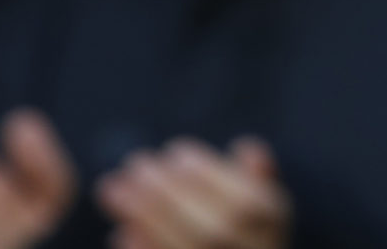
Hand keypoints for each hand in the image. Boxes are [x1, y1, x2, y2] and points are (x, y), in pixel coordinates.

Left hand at [95, 137, 289, 248]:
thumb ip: (260, 178)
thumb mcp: (269, 204)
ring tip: (112, 187)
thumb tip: (245, 148)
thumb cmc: (249, 236)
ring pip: (183, 248)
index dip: (209, 174)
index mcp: (273, 227)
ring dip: (143, 217)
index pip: (244, 202)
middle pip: (209, 227)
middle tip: (135, 162)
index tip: (174, 150)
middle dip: (167, 193)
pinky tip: (120, 232)